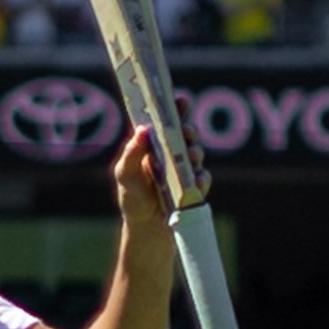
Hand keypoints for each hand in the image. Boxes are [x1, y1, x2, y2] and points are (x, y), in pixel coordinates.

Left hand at [113, 98, 207, 236]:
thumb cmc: (133, 199)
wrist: (147, 229)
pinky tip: (196, 180)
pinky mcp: (195, 187)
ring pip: (197, 153)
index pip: (166, 122)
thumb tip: (142, 129)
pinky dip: (201, 178)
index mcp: (154, 146)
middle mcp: (172, 154)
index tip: (180, 99)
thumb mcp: (125, 175)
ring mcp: (186, 170)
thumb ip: (132, 153)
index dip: (175, 108)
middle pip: (186, 134)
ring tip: (191, 156)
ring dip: (196, 152)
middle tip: (186, 132)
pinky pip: (203, 178)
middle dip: (188, 130)